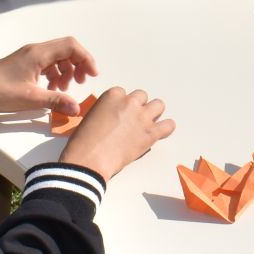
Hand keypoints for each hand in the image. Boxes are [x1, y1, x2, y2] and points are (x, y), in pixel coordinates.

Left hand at [0, 37, 97, 113]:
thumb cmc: (0, 91)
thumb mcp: (30, 99)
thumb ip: (56, 101)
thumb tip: (77, 109)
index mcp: (39, 54)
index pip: (70, 46)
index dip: (86, 58)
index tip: (92, 75)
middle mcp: (36, 50)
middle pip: (66, 49)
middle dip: (78, 64)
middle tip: (82, 82)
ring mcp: (30, 56)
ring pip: (57, 57)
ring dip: (66, 71)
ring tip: (64, 89)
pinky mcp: (25, 63)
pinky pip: (48, 63)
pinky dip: (55, 73)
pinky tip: (52, 88)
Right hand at [59, 86, 174, 180]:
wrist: (89, 159)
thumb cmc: (84, 141)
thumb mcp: (92, 117)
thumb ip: (107, 112)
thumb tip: (115, 119)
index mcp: (113, 95)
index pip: (124, 93)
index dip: (122, 106)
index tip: (119, 115)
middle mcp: (129, 102)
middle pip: (142, 97)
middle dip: (138, 107)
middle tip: (133, 120)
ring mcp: (142, 117)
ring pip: (158, 105)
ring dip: (153, 113)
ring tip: (147, 124)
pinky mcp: (150, 133)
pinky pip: (168, 125)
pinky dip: (166, 128)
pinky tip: (160, 133)